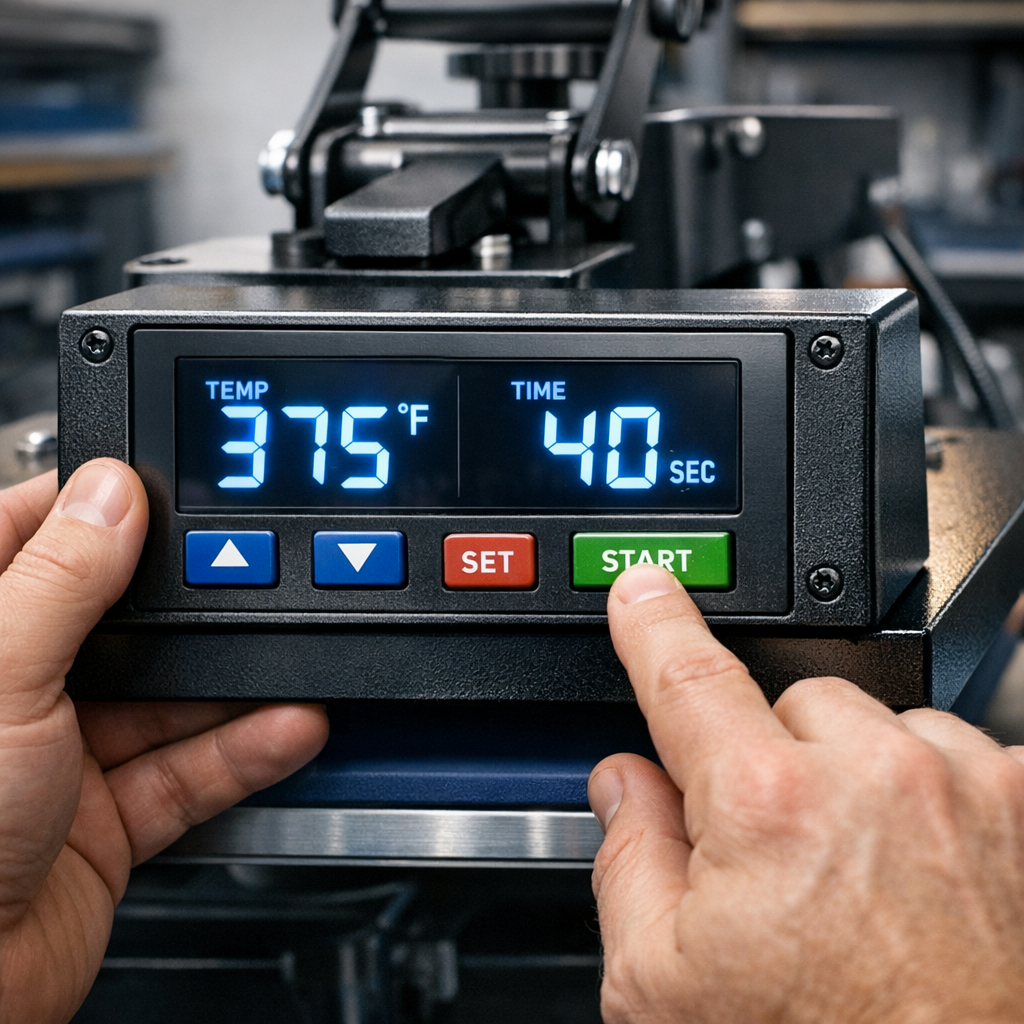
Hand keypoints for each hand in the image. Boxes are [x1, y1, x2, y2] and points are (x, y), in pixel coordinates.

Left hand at [0, 461, 328, 1022]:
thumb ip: (61, 583)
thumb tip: (113, 495)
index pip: (37, 541)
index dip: (104, 512)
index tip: (170, 492)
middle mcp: (17, 692)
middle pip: (124, 622)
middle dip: (193, 608)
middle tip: (256, 576)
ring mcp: (64, 758)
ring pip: (169, 700)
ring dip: (236, 684)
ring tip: (292, 657)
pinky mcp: (108, 819)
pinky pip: (190, 771)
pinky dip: (245, 750)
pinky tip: (289, 725)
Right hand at [589, 565, 1023, 1023]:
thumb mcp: (662, 988)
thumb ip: (627, 860)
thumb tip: (626, 785)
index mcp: (767, 806)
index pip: (687, 676)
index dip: (653, 622)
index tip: (645, 585)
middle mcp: (876, 776)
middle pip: (791, 708)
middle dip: (770, 759)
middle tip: (778, 852)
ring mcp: (965, 786)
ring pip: (878, 726)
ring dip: (857, 775)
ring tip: (860, 874)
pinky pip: (955, 755)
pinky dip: (929, 796)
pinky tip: (921, 874)